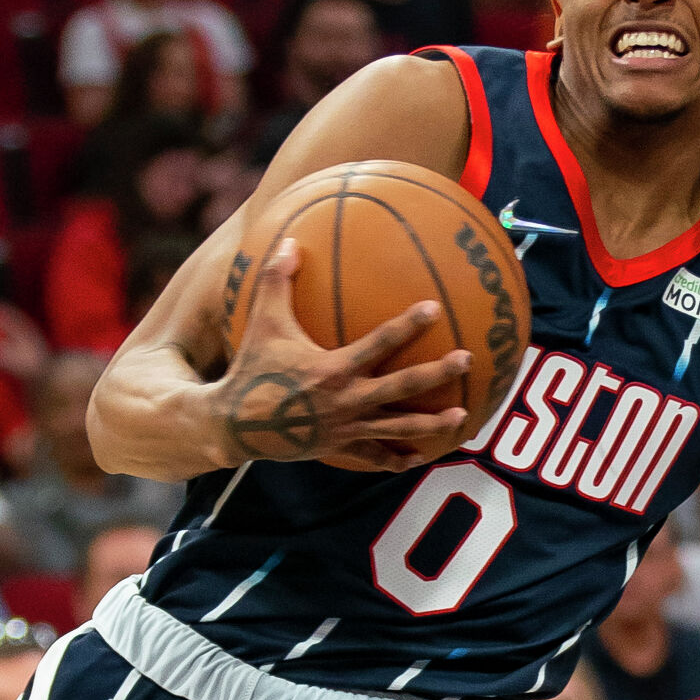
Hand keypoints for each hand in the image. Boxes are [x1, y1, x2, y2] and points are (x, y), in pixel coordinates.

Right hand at [213, 239, 473, 471]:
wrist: (232, 425)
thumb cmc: (251, 368)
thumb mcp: (262, 323)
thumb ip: (277, 281)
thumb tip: (290, 240)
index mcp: (333, 368)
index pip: (379, 342)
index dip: (407, 325)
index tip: (434, 308)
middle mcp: (346, 399)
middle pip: (402, 387)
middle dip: (437, 374)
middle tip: (466, 359)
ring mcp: (346, 427)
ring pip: (397, 426)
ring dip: (431, 423)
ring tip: (462, 415)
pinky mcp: (340, 448)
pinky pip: (374, 456)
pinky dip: (397, 458)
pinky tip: (420, 457)